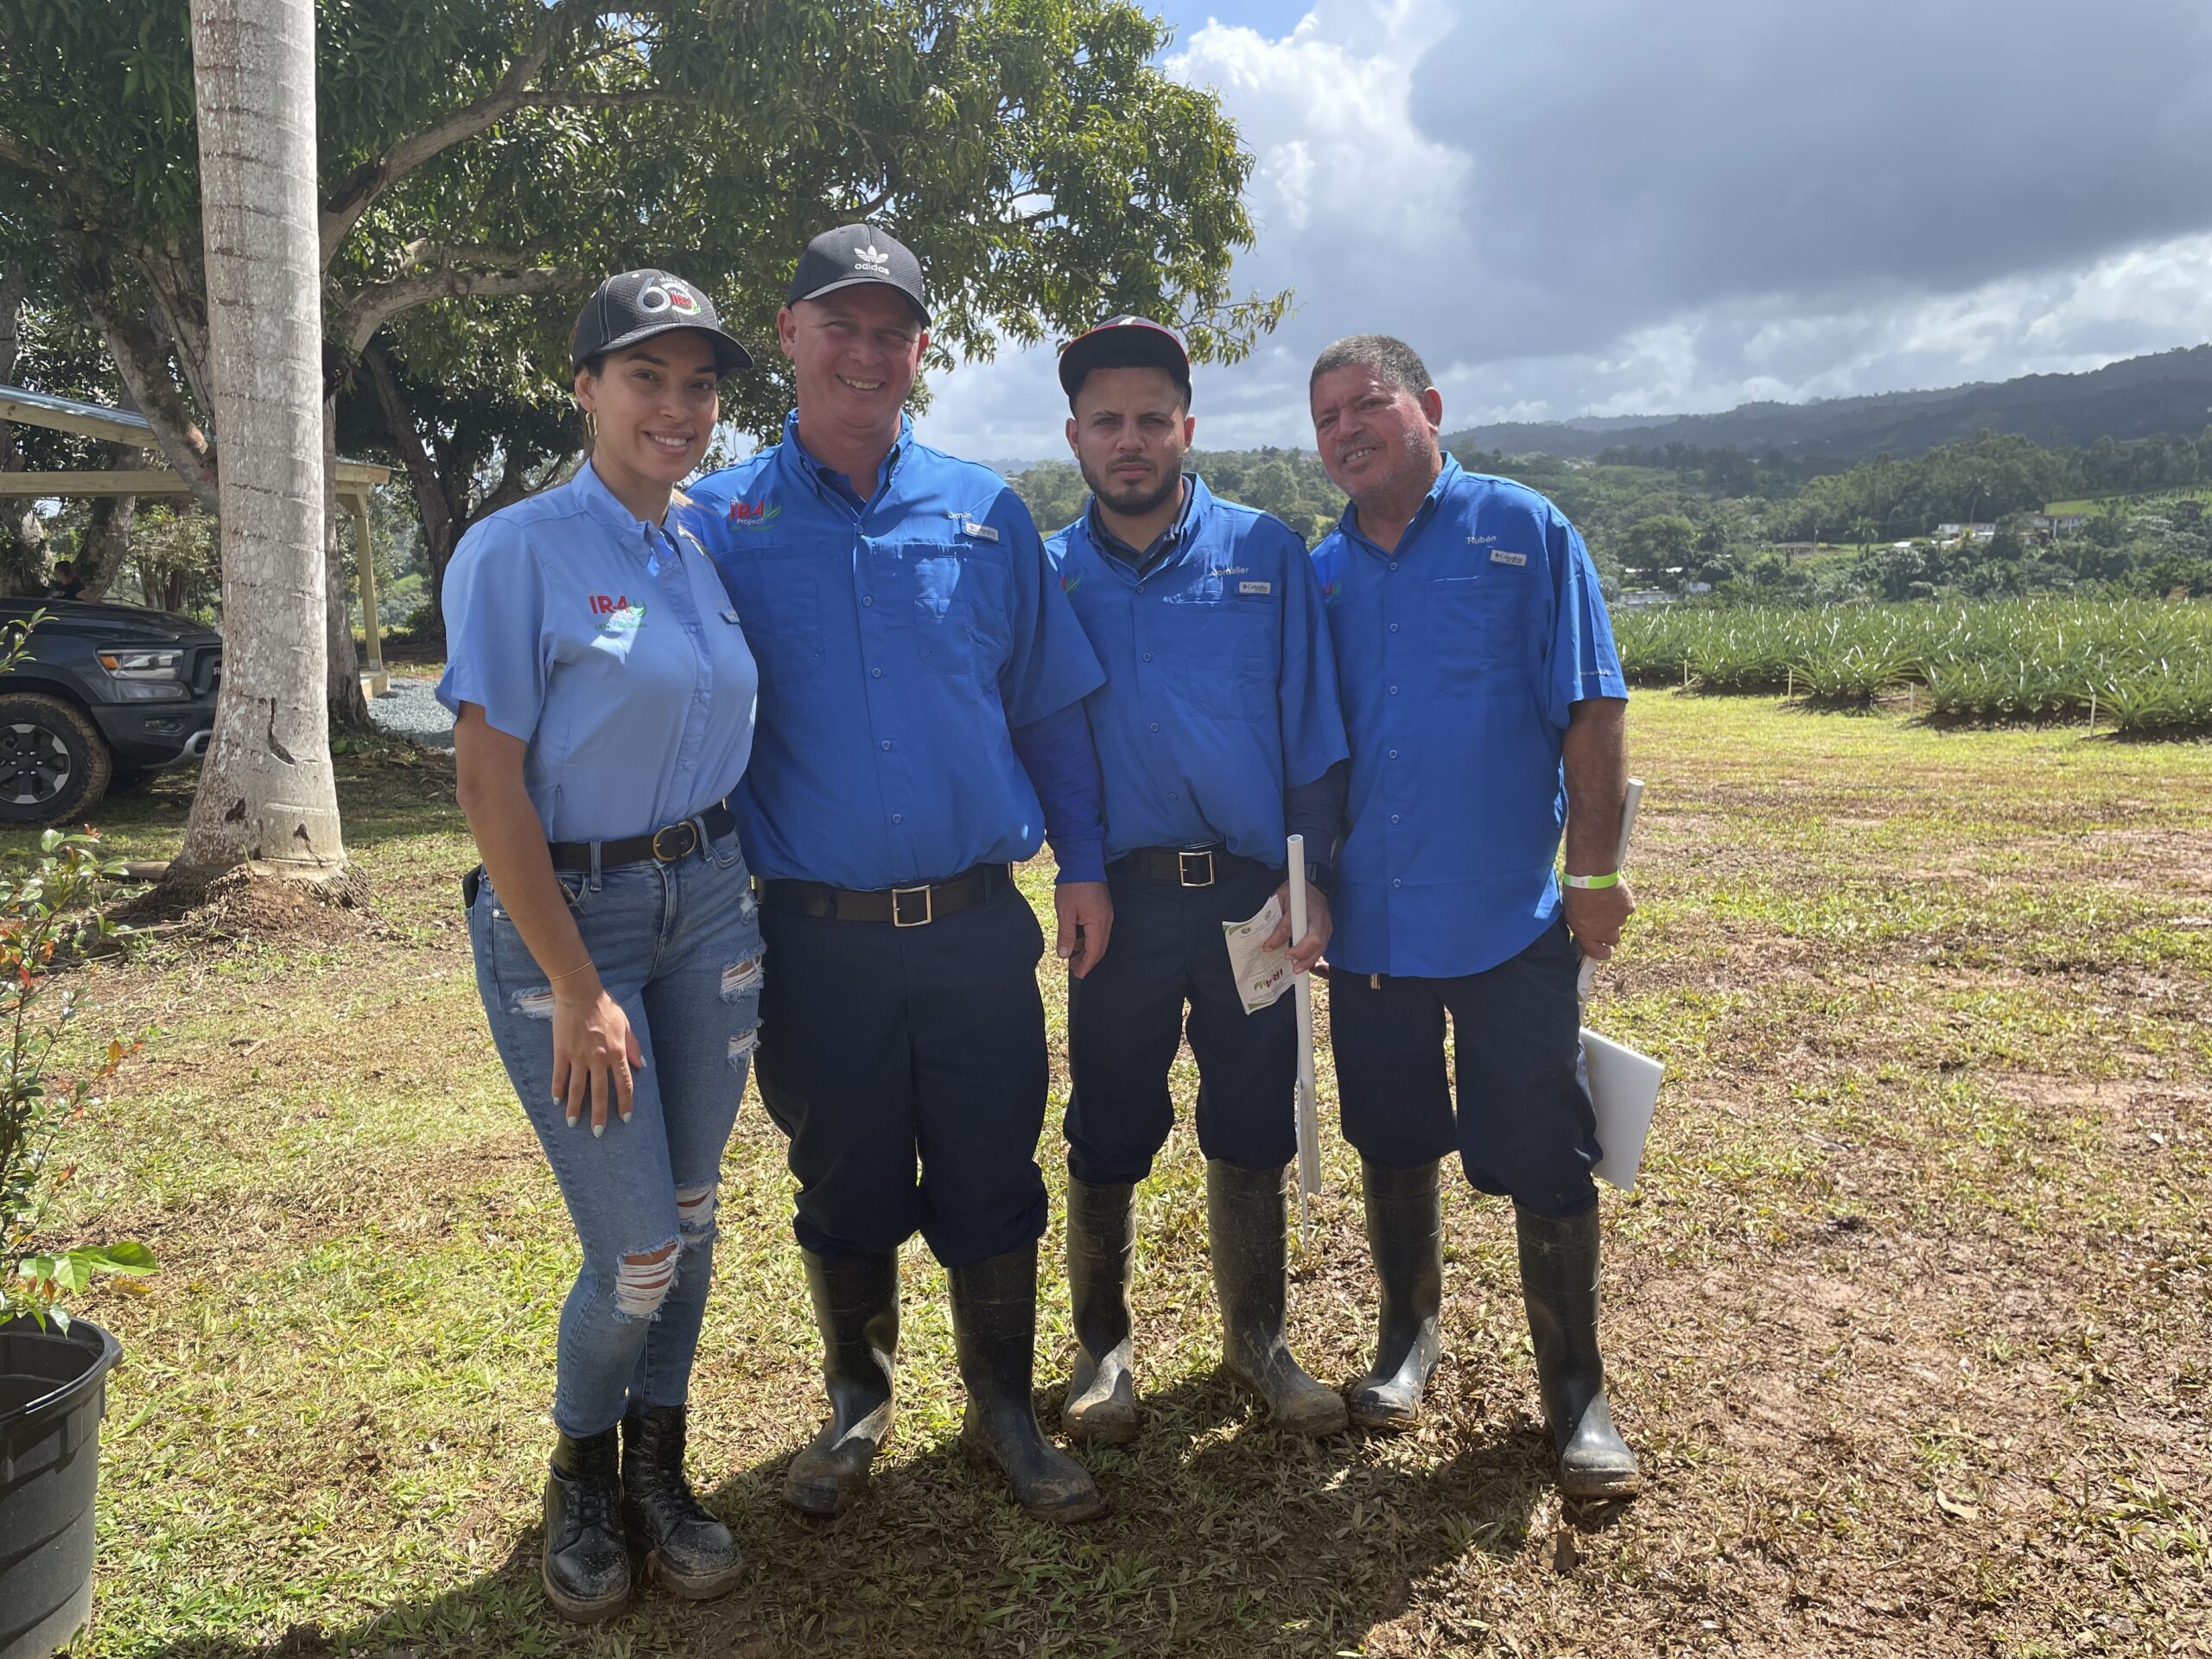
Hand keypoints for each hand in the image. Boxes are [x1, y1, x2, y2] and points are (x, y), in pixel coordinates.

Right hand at [551, 975, 644, 1134]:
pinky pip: (559, 1075)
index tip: (626, 1119)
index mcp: (617, 1053)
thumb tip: (642, 1065)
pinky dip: (558, 1089)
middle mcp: (599, 1059)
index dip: (625, 1103)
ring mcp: (579, 1057)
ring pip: (578, 1089)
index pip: (624, 1084)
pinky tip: (557, 1102)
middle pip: (600, 1093)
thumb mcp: (626, 1024)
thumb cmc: (605, 1006)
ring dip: (576, 1109)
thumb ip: (633, 1046)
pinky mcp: (561, 1052)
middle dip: (600, 1115)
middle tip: (599, 1133)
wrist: (580, 992)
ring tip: (573, 1124)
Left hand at [1055, 881, 1112, 978]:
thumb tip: (1065, 954)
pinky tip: (1078, 941)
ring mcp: (1107, 914)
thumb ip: (1066, 935)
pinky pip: (1099, 930)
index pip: (1094, 951)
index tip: (1078, 975)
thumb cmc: (1074, 884)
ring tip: (1073, 957)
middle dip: (1088, 961)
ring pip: (1100, 940)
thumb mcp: (1065, 911)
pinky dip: (1089, 939)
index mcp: (1098, 922)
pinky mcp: (1104, 909)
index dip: (1086, 965)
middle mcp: (1106, 920)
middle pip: (1100, 948)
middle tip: (1075, 970)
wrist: (1083, 862)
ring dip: (1088, 950)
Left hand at [1263, 878, 1331, 972]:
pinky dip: (1312, 958)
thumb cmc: (1293, 894)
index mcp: (1302, 904)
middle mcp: (1317, 915)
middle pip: (1314, 939)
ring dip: (1308, 960)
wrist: (1313, 888)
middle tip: (1288, 959)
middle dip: (1301, 953)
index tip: (1267, 947)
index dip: (1278, 938)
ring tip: (1296, 969)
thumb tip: (1266, 939)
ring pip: (1321, 947)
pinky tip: (1303, 964)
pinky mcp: (1329, 931)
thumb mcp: (1279, 898)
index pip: (1289, 925)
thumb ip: (1273, 916)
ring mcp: (1326, 924)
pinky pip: (1323, 948)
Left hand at [1561, 878, 1634, 962]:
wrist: (1591, 873)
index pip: (1598, 953)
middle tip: (1604, 918)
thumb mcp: (1570, 912)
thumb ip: (1581, 924)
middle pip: (1614, 939)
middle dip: (1611, 931)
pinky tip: (1613, 892)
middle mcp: (1604, 931)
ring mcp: (1618, 920)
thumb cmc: (1575, 890)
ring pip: (1620, 921)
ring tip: (1605, 899)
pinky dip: (1622, 902)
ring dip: (1615, 914)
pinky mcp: (1628, 908)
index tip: (1605, 950)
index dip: (1603, 952)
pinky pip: (1627, 908)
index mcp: (1586, 934)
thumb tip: (1585, 927)